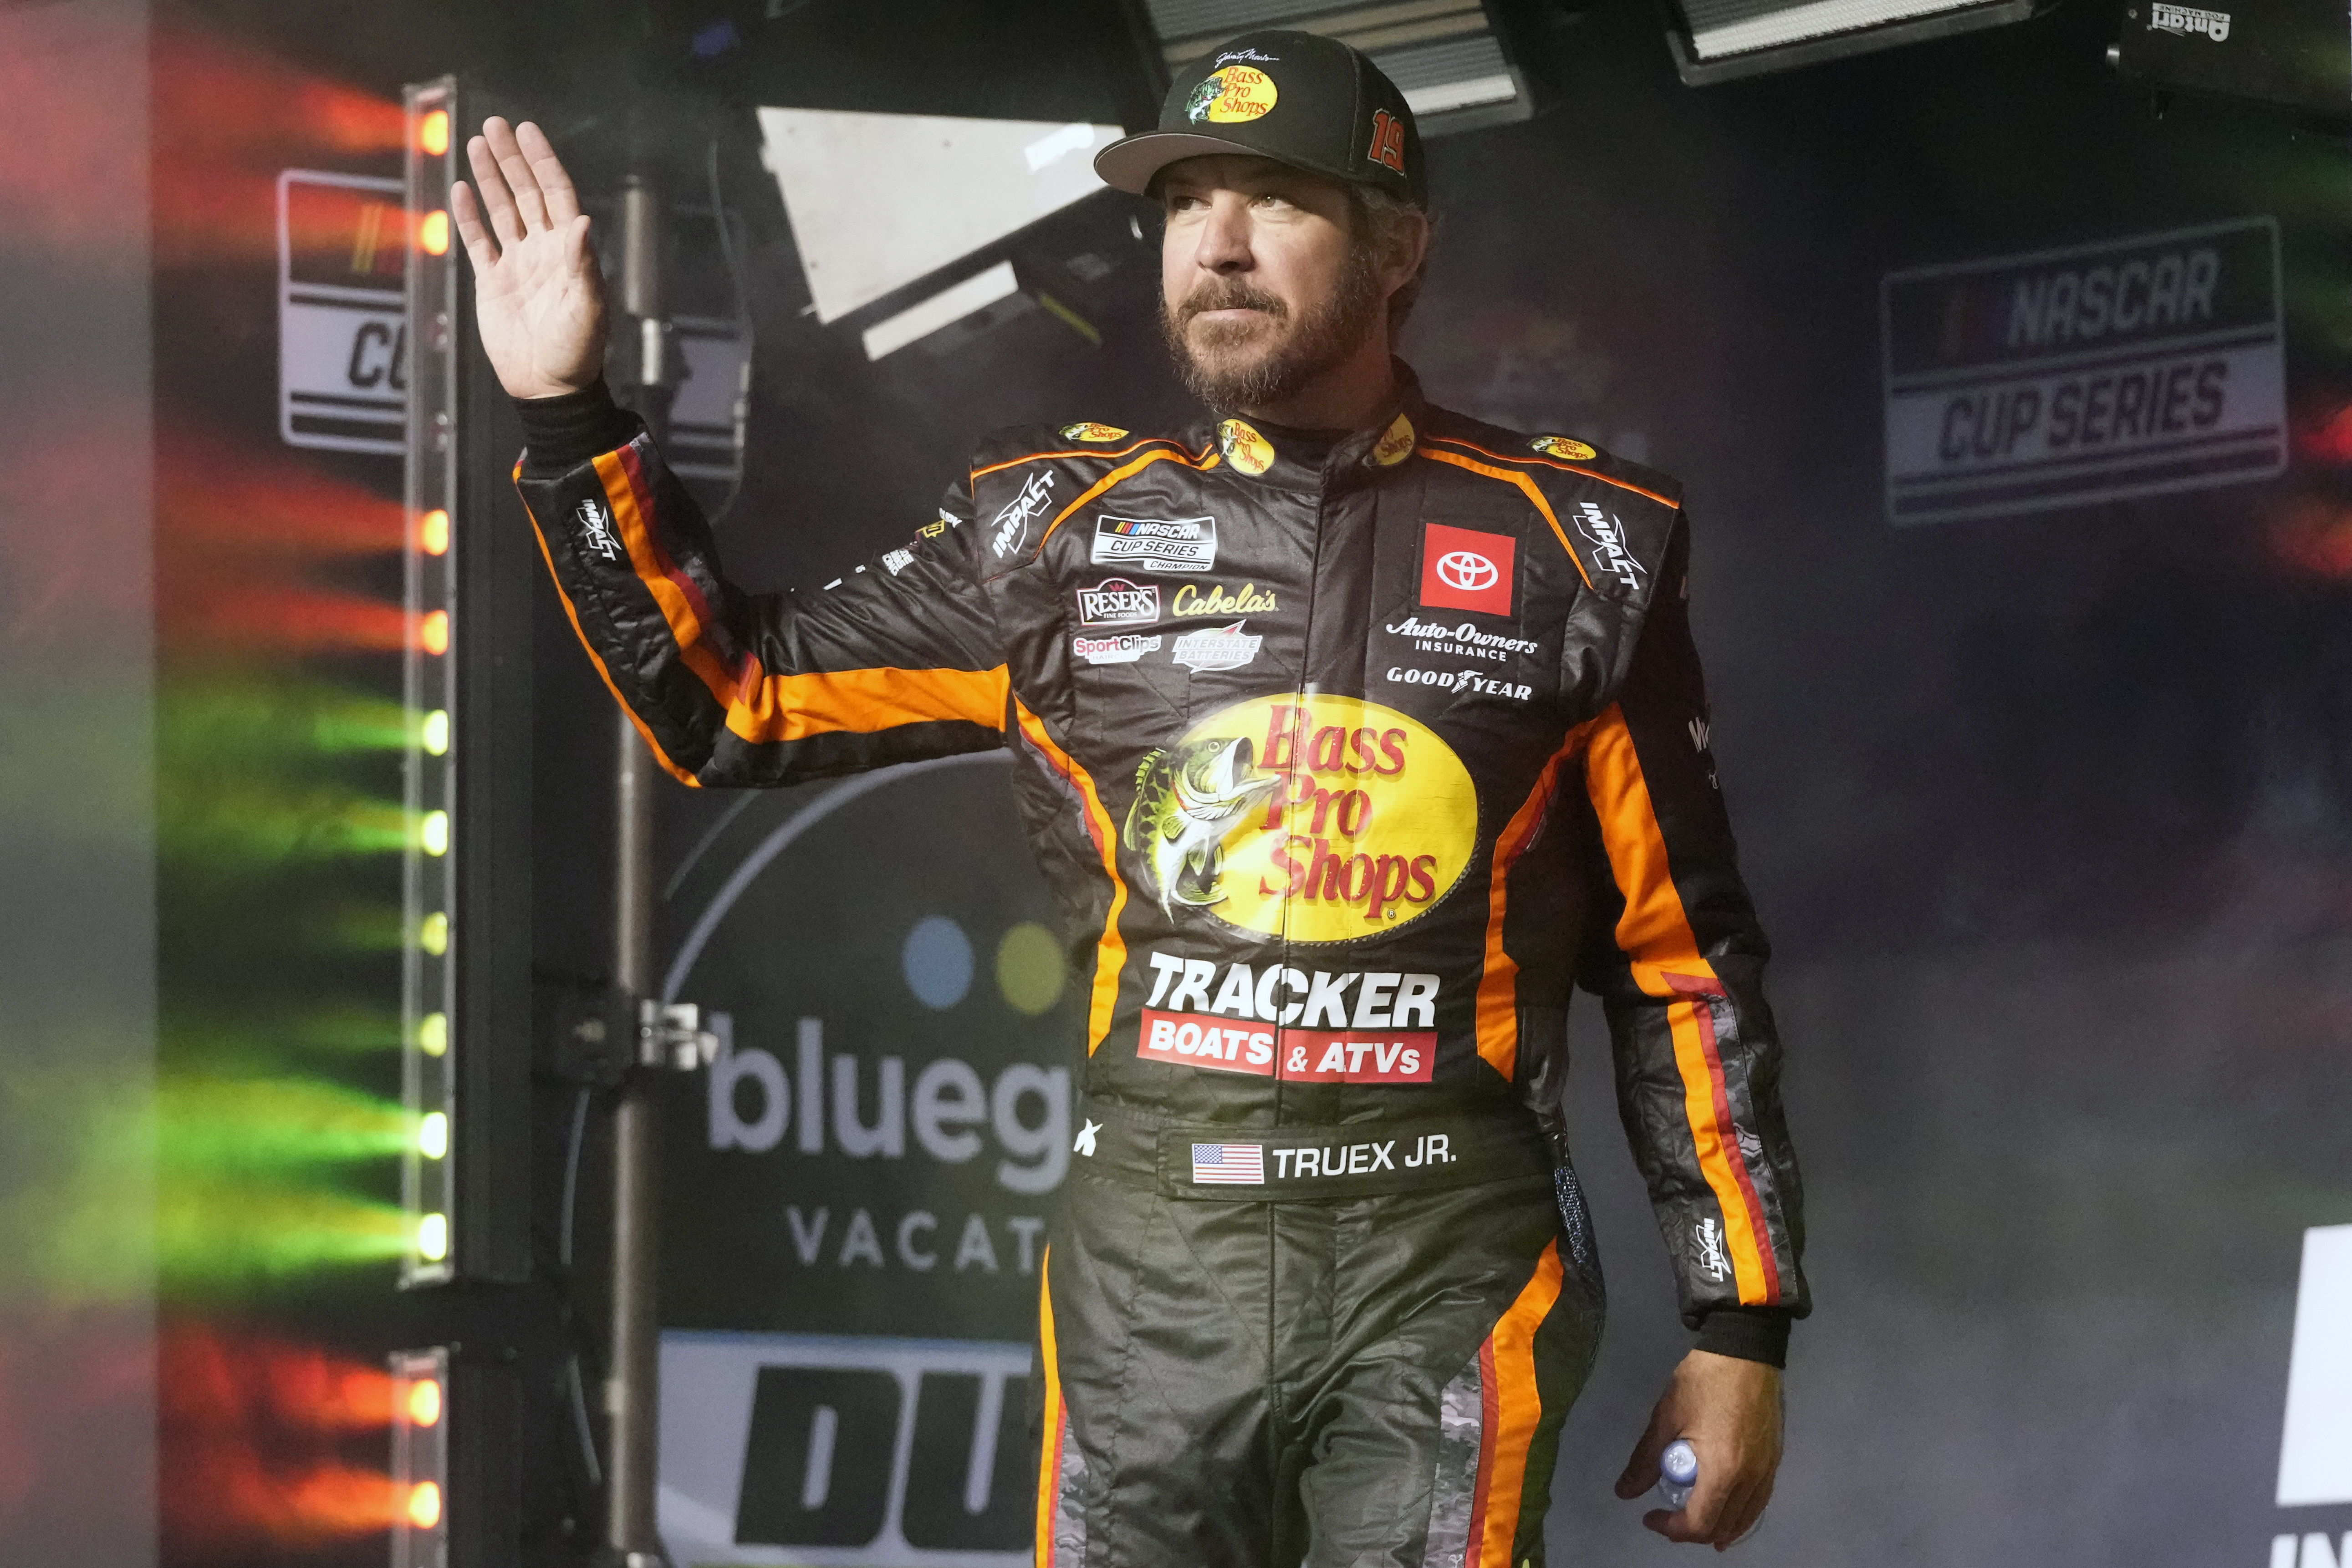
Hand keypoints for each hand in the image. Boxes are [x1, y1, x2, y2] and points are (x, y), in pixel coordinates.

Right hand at [451, 117, 606, 398]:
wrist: (548, 387)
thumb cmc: (576, 352)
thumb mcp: (587, 308)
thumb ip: (583, 265)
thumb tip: (583, 222)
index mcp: (570, 252)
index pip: (557, 194)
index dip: (543, 162)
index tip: (528, 132)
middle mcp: (544, 251)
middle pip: (527, 194)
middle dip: (512, 160)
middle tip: (495, 125)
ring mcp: (518, 264)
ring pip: (502, 210)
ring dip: (490, 178)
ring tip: (477, 143)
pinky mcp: (493, 282)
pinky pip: (479, 241)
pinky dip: (469, 216)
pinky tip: (461, 188)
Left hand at [1614, 1349, 1781, 1548]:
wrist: (1745, 1351)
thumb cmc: (1703, 1381)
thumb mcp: (1666, 1418)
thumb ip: (1645, 1461)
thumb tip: (1624, 1492)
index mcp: (1723, 1470)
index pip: (1699, 1522)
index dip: (1672, 1528)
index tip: (1651, 1517)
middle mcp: (1750, 1479)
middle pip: (1722, 1527)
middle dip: (1691, 1531)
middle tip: (1667, 1519)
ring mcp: (1767, 1471)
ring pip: (1744, 1519)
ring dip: (1717, 1528)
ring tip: (1692, 1522)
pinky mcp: (1774, 1460)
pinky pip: (1758, 1502)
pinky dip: (1739, 1514)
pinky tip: (1726, 1512)